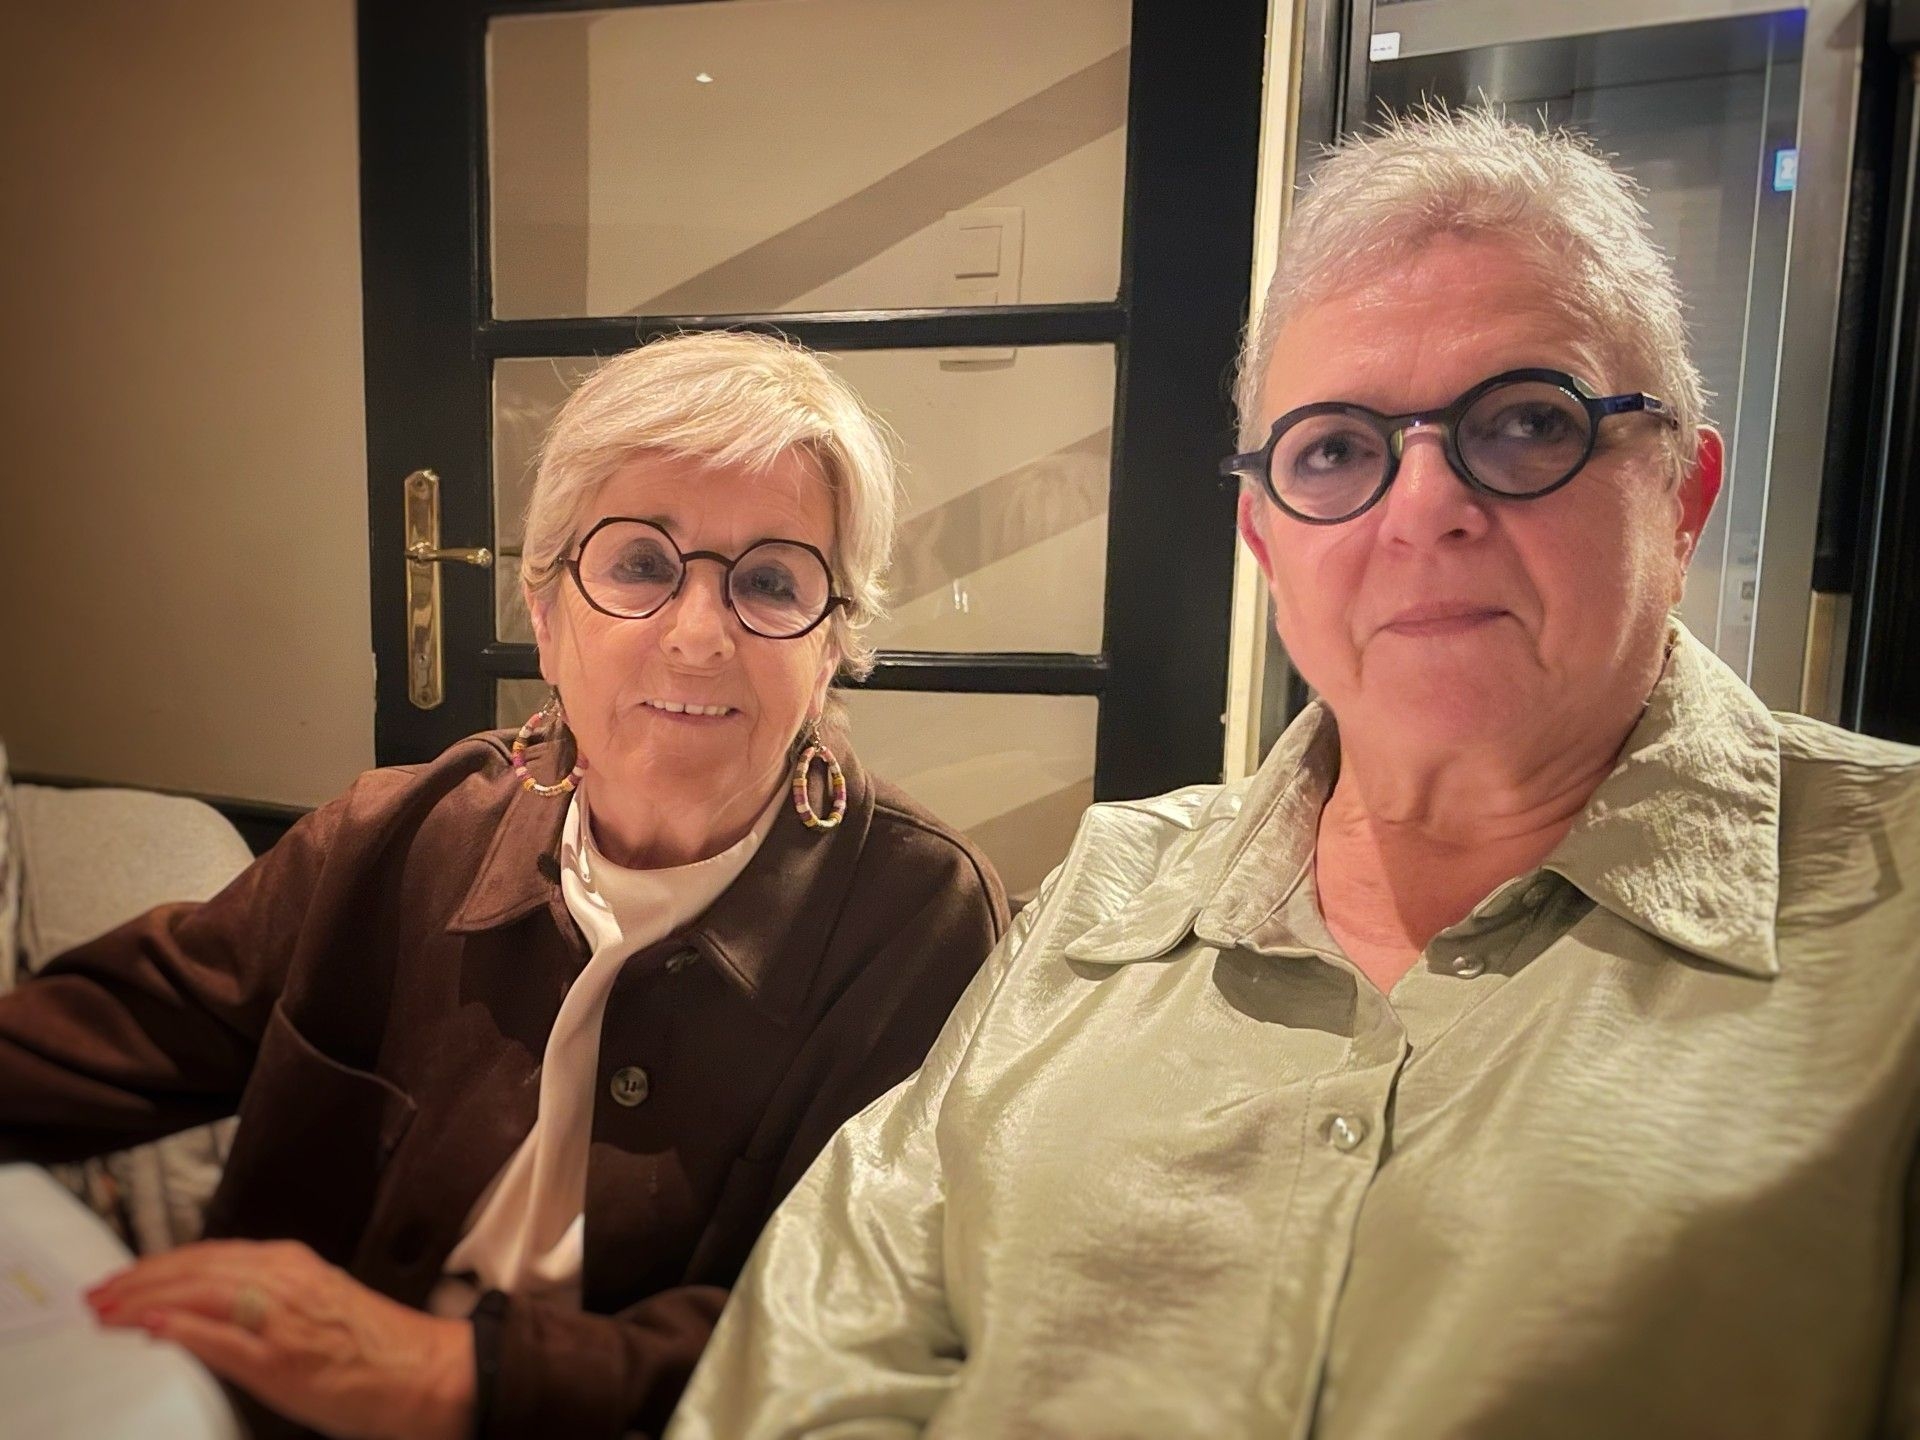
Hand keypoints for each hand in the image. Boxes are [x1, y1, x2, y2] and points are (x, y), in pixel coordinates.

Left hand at [86, 1239, 473, 1439]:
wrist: (423, 1374)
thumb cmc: (372, 1349)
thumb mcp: (316, 1306)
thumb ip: (265, 1301)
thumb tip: (207, 1311)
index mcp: (291, 1265)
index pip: (208, 1255)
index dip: (157, 1266)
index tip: (119, 1281)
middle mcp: (283, 1279)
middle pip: (194, 1270)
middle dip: (138, 1281)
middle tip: (94, 1297)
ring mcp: (281, 1317)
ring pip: (199, 1294)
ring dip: (144, 1300)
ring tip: (106, 1311)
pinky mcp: (281, 1358)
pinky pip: (220, 1337)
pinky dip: (181, 1328)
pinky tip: (150, 1327)